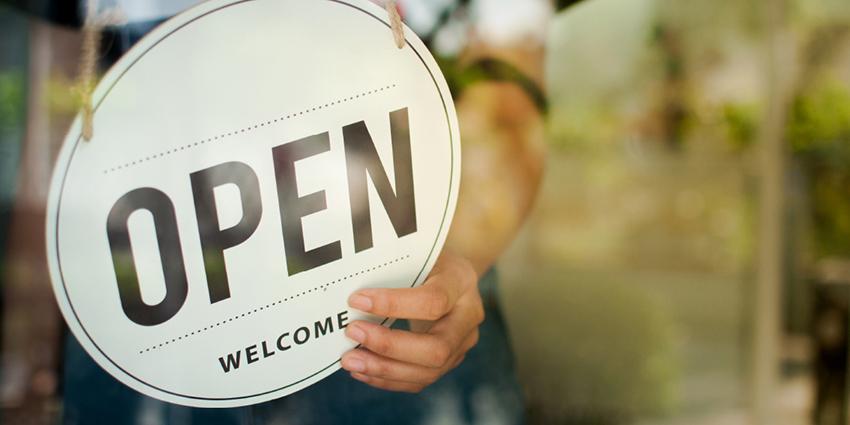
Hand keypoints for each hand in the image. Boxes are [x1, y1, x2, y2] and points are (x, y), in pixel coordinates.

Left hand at [340, 253, 483, 392]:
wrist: (450, 276)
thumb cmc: (427, 261)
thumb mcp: (417, 255)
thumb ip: (392, 270)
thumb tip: (349, 291)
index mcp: (462, 283)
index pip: (433, 301)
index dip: (394, 304)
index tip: (356, 300)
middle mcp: (468, 318)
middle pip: (437, 348)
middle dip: (390, 346)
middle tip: (352, 334)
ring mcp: (461, 344)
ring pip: (428, 372)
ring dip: (384, 369)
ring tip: (349, 360)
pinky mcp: (448, 362)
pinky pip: (419, 380)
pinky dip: (387, 379)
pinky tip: (362, 370)